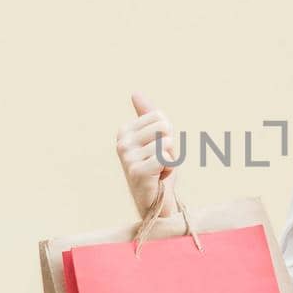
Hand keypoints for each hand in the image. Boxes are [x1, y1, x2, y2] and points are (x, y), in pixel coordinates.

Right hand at [117, 91, 179, 218]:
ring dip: (170, 159)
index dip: (167, 134)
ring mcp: (127, 157)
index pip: (160, 117)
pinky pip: (166, 158)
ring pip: (167, 143)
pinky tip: (159, 178)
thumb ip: (147, 114)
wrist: (156, 199)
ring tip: (159, 170)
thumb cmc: (157, 167)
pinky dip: (170, 169)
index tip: (157, 150)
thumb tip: (135, 92)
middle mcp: (122, 142)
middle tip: (159, 160)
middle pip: (164, 127)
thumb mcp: (155, 137)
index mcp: (124, 131)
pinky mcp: (137, 171)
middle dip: (170, 145)